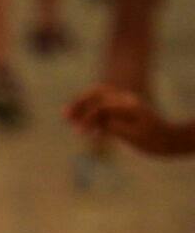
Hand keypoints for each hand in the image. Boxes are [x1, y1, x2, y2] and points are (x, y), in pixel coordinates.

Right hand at [66, 85, 192, 155]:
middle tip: (64, 115)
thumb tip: (96, 123)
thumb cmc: (153, 139)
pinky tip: (81, 124)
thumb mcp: (133, 135)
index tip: (80, 134)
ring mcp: (123, 103)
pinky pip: (101, 105)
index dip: (88, 118)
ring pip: (97, 97)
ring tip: (66, 116)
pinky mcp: (121, 110)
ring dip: (81, 105)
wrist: (168, 139)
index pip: (102, 105)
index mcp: (129, 105)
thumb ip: (113, 126)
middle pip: (97, 93)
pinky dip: (89, 111)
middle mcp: (125, 99)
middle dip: (79, 103)